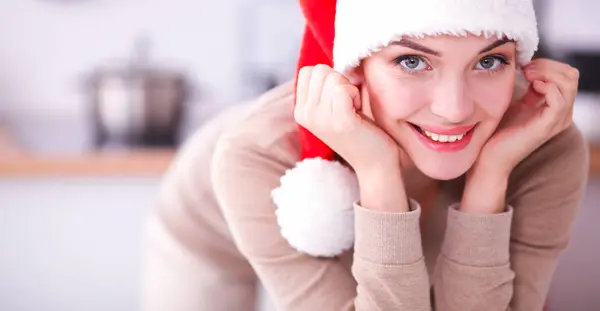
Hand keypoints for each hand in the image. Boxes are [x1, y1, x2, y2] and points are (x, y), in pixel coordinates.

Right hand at [294, 64, 399, 173]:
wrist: (375, 164)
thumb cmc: (360, 130)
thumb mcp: (332, 108)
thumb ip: (323, 88)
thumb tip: (326, 62)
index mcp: (300, 110)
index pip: (309, 71)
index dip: (330, 79)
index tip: (339, 101)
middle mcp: (304, 115)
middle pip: (321, 70)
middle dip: (340, 82)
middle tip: (348, 107)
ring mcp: (319, 119)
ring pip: (333, 77)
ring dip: (350, 89)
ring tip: (353, 112)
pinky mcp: (339, 121)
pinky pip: (344, 88)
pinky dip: (355, 95)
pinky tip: (358, 114)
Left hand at [475, 58, 578, 175]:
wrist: (490, 157)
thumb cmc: (500, 130)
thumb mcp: (519, 103)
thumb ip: (530, 88)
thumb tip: (531, 66)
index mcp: (558, 107)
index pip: (567, 74)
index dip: (548, 64)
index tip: (525, 65)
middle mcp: (563, 114)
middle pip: (571, 76)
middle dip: (548, 65)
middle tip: (525, 69)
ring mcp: (557, 121)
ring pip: (569, 84)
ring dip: (546, 73)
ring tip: (526, 75)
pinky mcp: (548, 127)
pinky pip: (559, 100)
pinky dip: (546, 87)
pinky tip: (531, 86)